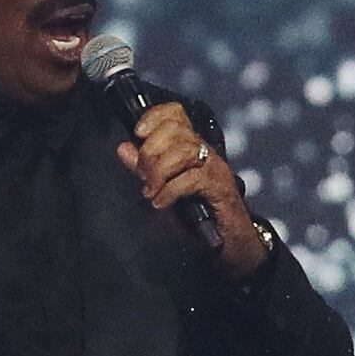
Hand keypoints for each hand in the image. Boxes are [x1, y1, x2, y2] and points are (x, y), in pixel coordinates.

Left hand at [116, 97, 265, 272]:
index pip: (175, 114)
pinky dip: (171, 190)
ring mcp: (214, 169)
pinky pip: (192, 179)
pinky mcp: (220, 189)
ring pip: (183, 152)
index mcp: (192, 146)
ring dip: (159, 172)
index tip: (138, 133)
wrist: (231, 242)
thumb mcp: (165, 186)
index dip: (154, 117)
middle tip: (143, 175)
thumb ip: (145, 167)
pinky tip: (161, 202)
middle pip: (176, 130)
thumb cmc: (199, 213)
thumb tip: (123, 148)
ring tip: (151, 191)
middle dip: (151, 151)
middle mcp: (205, 152)